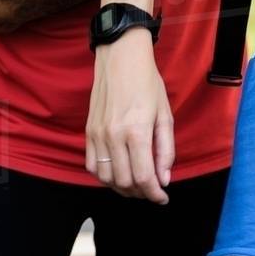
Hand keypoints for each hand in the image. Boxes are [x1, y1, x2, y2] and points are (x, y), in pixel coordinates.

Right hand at [85, 29, 174, 203]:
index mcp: (137, 131)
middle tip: (152, 189)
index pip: (144, 177)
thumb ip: (165, 149)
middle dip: (141, 192)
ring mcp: (98, 135)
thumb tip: (163, 178)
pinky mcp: (89, 132)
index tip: (163, 197)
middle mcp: (114, 136)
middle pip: (125, 182)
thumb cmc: (147, 83)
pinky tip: (118, 173)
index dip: (154, 194)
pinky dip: (105, 177)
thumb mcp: (165, 114)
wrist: (121, 58)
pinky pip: (92, 166)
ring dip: (123, 188)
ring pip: (107, 178)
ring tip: (137, 184)